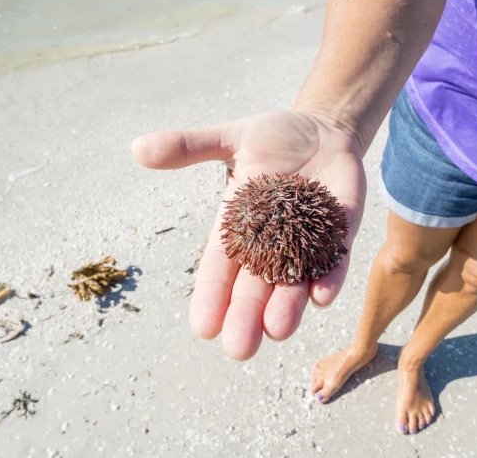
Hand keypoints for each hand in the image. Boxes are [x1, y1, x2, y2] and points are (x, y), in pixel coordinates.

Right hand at [132, 110, 365, 359]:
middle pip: (256, 285)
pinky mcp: (340, 230)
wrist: (324, 128)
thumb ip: (190, 147)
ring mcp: (308, 239)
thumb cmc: (275, 136)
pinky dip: (330, 277)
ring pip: (295, 281)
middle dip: (246, 317)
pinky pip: (335, 258)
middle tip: (238, 349)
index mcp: (239, 225)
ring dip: (287, 307)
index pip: (220, 267)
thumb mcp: (230, 137)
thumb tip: (136, 146)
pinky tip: (321, 296)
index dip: (211, 296)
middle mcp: (272, 241)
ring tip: (277, 332)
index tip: (202, 326)